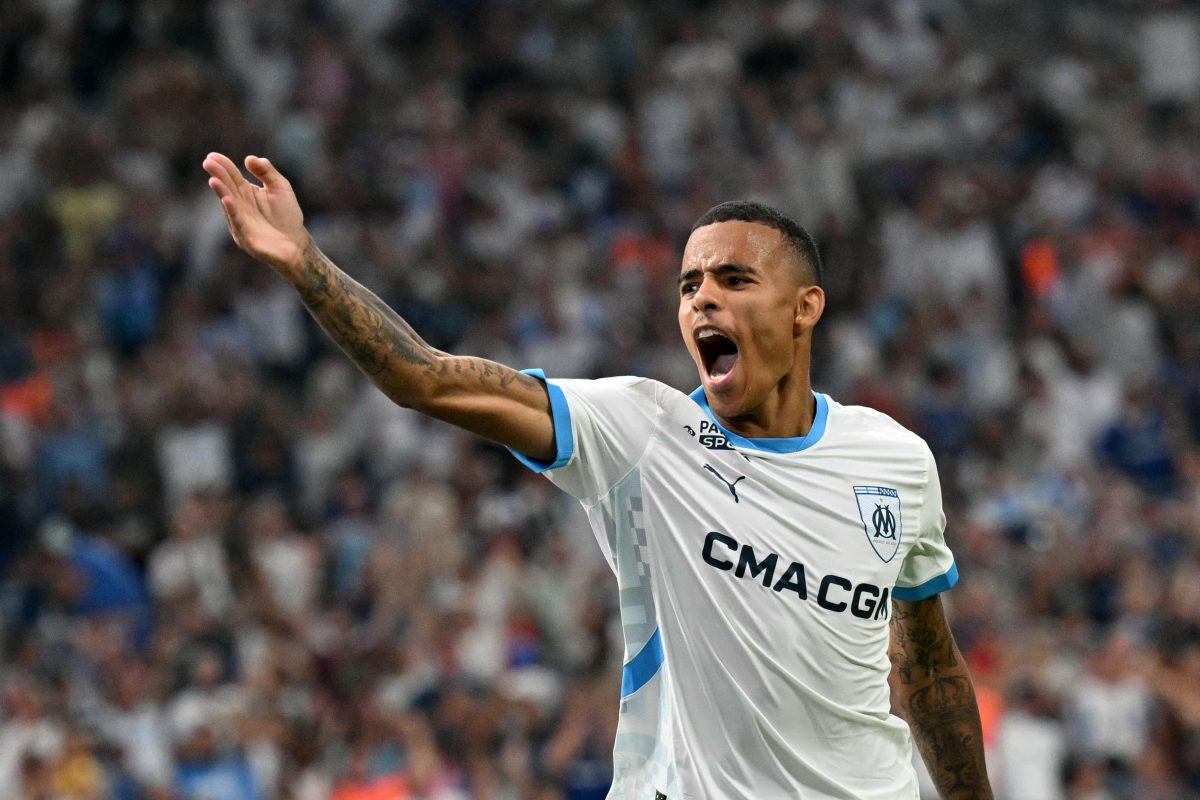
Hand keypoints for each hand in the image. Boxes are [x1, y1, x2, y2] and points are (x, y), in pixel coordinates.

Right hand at [202, 152, 307, 273]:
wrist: (296, 244)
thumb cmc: (287, 216)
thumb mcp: (280, 187)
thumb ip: (267, 171)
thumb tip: (249, 158)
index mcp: (246, 193)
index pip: (232, 177)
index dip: (223, 166)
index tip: (212, 155)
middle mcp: (240, 206)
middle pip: (228, 188)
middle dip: (218, 176)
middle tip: (208, 162)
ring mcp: (241, 222)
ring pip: (229, 205)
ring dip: (221, 192)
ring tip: (214, 180)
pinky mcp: (246, 238)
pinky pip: (238, 223)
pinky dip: (232, 212)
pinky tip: (228, 200)